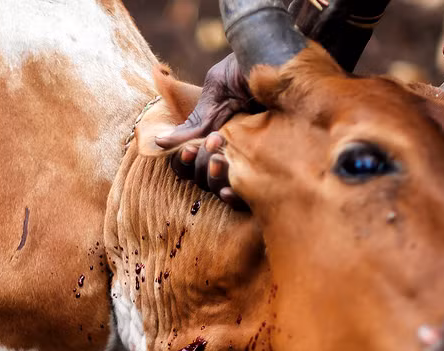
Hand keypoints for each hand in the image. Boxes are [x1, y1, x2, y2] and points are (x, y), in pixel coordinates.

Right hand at [155, 53, 257, 209]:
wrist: (284, 58)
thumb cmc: (250, 70)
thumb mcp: (217, 90)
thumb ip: (195, 120)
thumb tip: (159, 143)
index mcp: (212, 134)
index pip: (187, 163)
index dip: (182, 161)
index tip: (187, 148)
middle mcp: (228, 151)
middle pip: (199, 178)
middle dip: (199, 164)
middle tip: (214, 141)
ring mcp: (248, 162)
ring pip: (217, 188)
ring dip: (213, 175)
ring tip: (223, 155)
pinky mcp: (269, 171)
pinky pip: (245, 199)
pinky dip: (233, 196)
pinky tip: (231, 188)